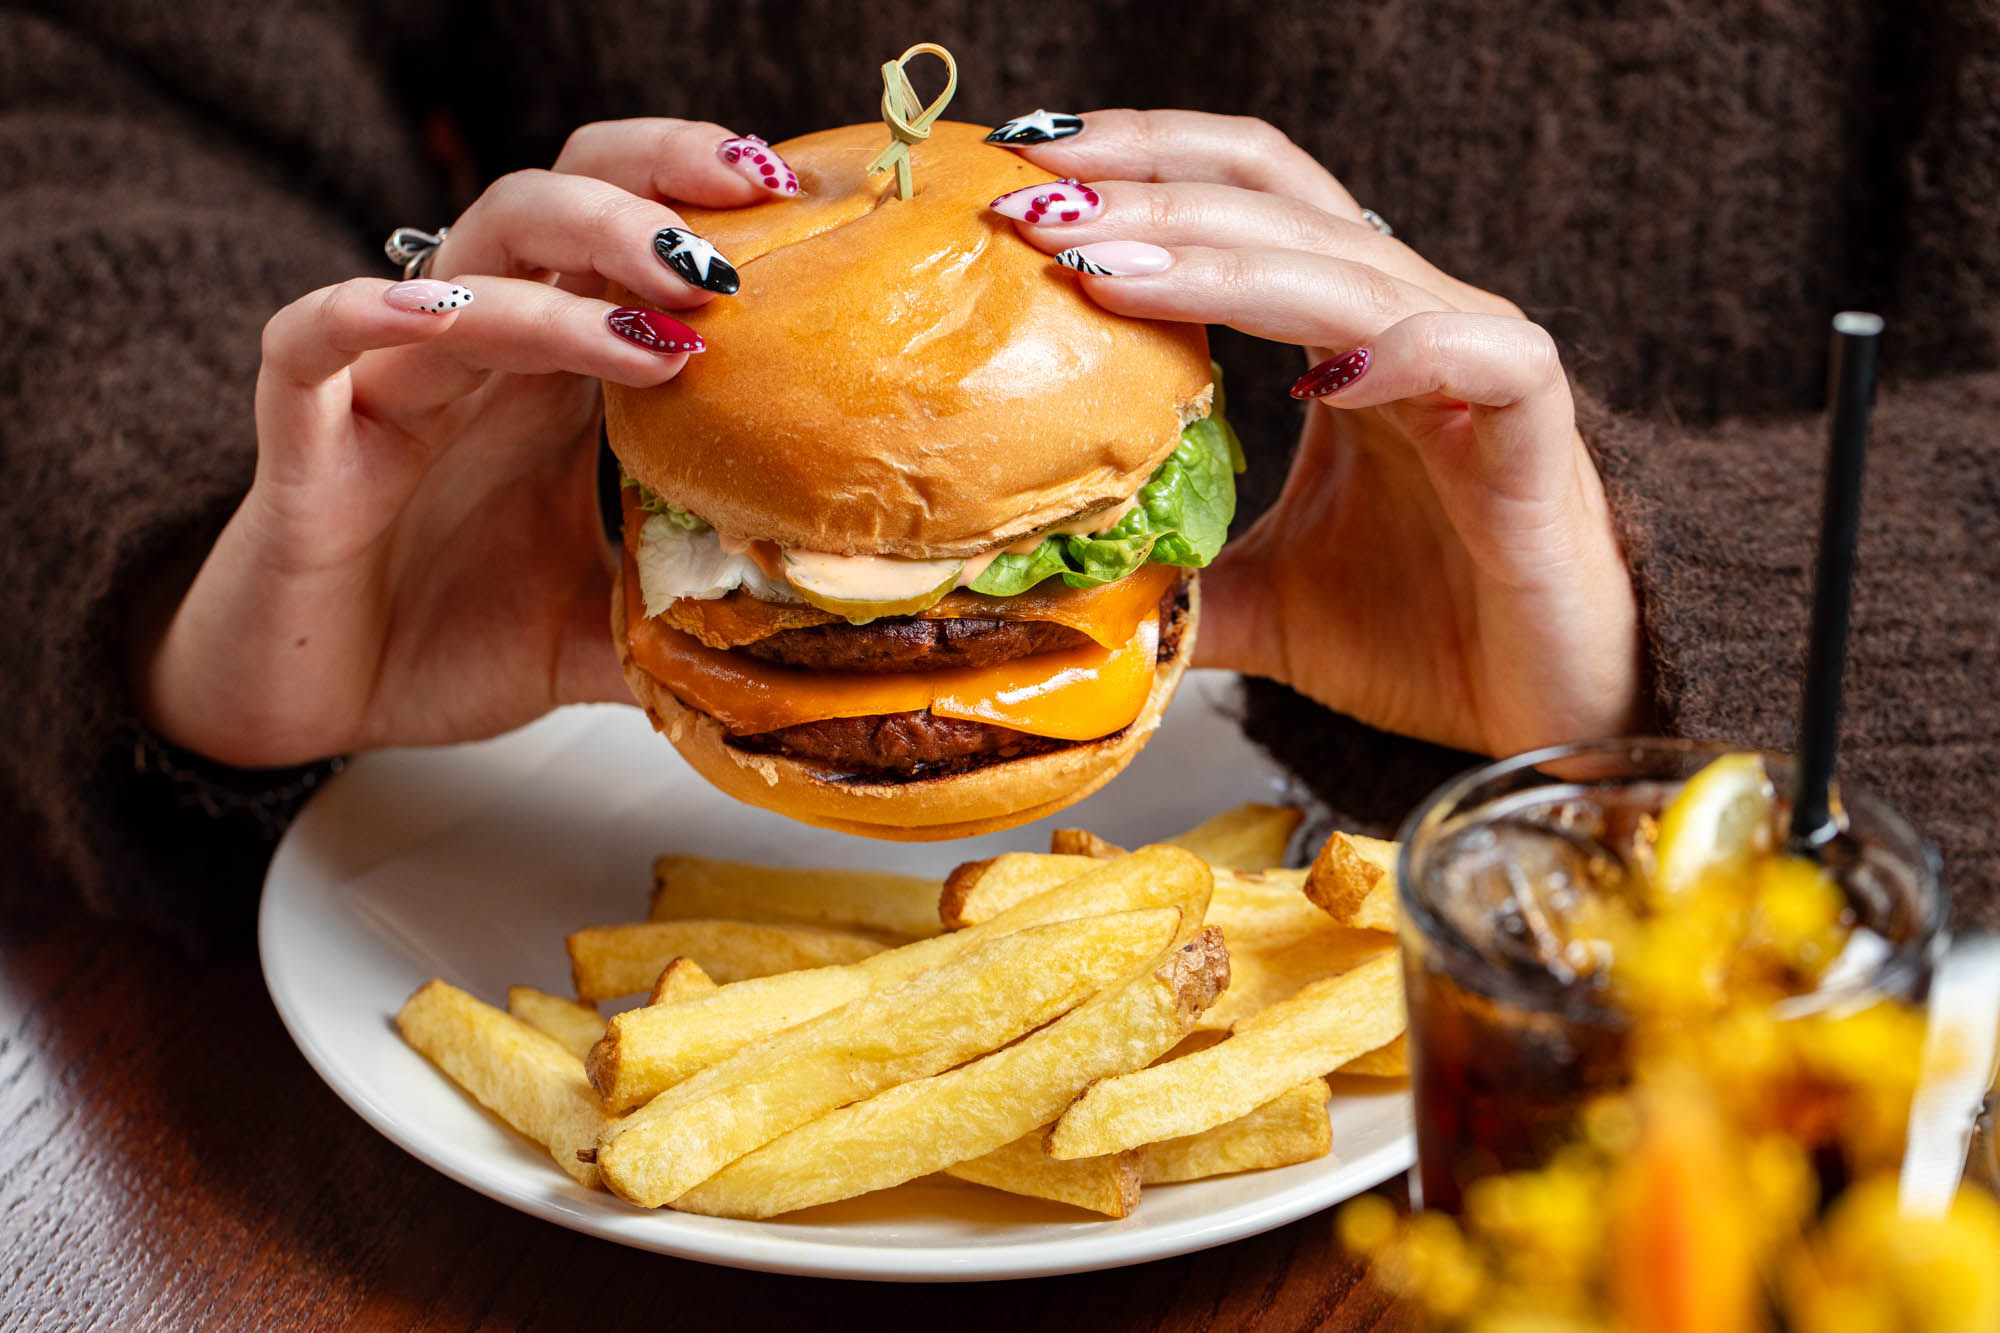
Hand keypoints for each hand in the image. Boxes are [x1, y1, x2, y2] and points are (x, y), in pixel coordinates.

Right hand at [137, 120, 796, 766]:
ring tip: (669, 304)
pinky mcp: (305, 440)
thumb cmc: (451, 641)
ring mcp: (389, 388)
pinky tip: (438, 313)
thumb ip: (690, 617)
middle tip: (747, 219)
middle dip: (649, 192)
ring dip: (569, 272)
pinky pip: (311, 344)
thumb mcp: (603, 634)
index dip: (698, 203)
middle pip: (552, 207)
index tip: (799, 208)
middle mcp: (478, 359)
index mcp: (553, 381)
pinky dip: (366, 314)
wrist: (317, 703)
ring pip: (463, 268)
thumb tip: (809, 638)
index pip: (624, 243)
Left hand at [994, 110, 1644, 756]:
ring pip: (1350, 268)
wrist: (1555, 714)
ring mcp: (1473, 367)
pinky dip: (1409, 348)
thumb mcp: (1260, 604)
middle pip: (1271, 204)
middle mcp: (1402, 323)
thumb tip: (1055, 593)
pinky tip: (1324, 371)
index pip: (1236, 202)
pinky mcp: (1537, 432)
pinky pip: (1488, 356)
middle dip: (1144, 192)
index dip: (1138, 172)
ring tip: (1106, 264)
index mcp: (1337, 339)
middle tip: (1026, 203)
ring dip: (1221, 258)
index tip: (1019, 181)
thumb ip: (1172, 578)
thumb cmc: (1427, 638)